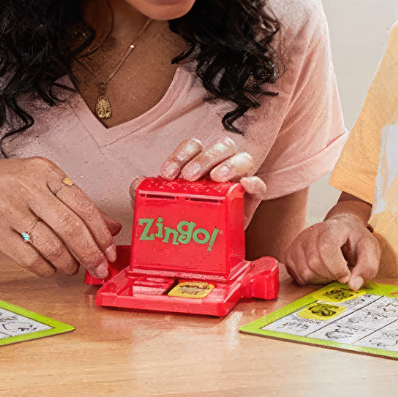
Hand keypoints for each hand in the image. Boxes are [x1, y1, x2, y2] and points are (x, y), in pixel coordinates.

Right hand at [0, 159, 120, 278]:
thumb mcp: (38, 182)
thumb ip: (74, 202)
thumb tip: (111, 226)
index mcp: (45, 172)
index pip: (84, 204)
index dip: (101, 231)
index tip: (110, 248)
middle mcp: (29, 188)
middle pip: (71, 226)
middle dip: (90, 252)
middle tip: (99, 266)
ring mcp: (10, 209)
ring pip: (51, 243)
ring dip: (67, 262)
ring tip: (72, 268)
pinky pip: (28, 256)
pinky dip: (44, 267)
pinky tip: (50, 269)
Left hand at [129, 138, 266, 218]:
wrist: (201, 251)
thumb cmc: (185, 222)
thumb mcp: (163, 209)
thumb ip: (147, 195)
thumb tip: (137, 183)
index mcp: (200, 165)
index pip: (194, 146)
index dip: (181, 154)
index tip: (167, 173)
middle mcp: (221, 168)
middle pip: (222, 146)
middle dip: (204, 158)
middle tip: (189, 177)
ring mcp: (238, 183)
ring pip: (243, 158)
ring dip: (229, 164)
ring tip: (215, 179)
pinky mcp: (250, 202)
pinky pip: (260, 186)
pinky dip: (254, 183)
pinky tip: (244, 185)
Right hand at [282, 214, 379, 289]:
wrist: (343, 229)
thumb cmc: (356, 240)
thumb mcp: (370, 250)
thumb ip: (367, 267)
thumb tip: (353, 285)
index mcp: (332, 228)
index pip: (326, 248)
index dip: (336, 267)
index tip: (346, 277)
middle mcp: (311, 232)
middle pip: (314, 262)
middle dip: (330, 276)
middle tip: (340, 276)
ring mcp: (299, 242)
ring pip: (304, 270)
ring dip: (320, 279)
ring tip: (331, 274)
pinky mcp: (291, 252)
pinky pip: (295, 274)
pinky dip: (309, 280)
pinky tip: (320, 274)